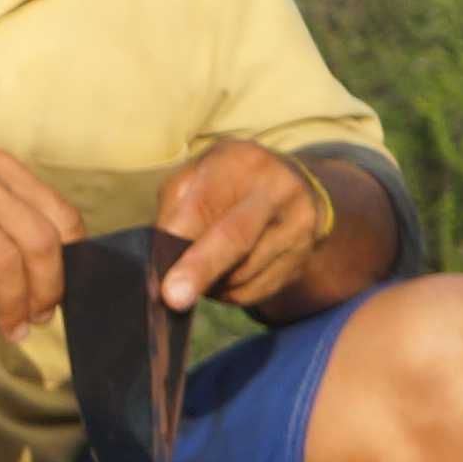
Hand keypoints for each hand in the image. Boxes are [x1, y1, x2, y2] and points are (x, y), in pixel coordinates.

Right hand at [0, 150, 87, 339]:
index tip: (57, 293)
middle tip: (38, 319)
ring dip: (11, 307)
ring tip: (10, 331)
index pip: (60, 216)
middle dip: (45, 290)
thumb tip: (61, 270)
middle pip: (37, 241)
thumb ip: (12, 220)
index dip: (68, 261)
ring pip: (2, 262)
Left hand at [154, 139, 339, 313]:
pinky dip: (229, 293)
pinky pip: (255, 292)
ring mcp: (297, 226)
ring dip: (210, 284)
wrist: (291, 186)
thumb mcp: (195, 177)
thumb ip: (174, 212)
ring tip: (200, 269)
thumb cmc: (226, 183)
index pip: (203, 205)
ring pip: (242, 274)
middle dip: (201, 269)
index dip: (176, 239)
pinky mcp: (302, 259)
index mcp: (241, 162)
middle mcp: (277, 191)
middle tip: (175, 299)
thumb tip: (162, 262)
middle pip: (236, 237)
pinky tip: (225, 276)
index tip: (160, 270)